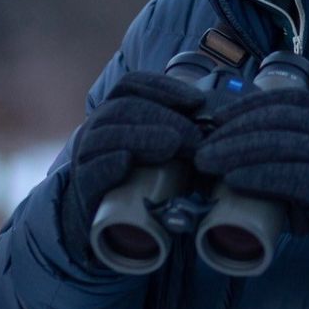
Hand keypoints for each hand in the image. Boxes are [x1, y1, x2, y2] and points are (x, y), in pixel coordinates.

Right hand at [60, 71, 203, 269]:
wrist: (106, 223)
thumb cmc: (144, 180)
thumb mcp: (165, 151)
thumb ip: (184, 135)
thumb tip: (224, 124)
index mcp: (116, 112)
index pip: (133, 85)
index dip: (164, 87)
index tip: (197, 101)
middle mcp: (98, 129)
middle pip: (123, 108)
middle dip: (163, 116)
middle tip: (194, 136)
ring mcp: (87, 158)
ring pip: (106, 135)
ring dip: (142, 136)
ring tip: (173, 145)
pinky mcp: (84, 190)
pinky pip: (90, 172)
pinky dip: (108, 164)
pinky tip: (127, 162)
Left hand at [194, 90, 308, 274]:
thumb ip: (290, 154)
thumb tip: (236, 155)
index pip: (287, 99)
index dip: (249, 104)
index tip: (220, 117)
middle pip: (275, 119)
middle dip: (233, 130)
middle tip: (203, 147)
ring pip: (275, 144)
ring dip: (234, 151)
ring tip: (207, 162)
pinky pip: (283, 175)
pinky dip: (254, 176)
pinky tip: (232, 179)